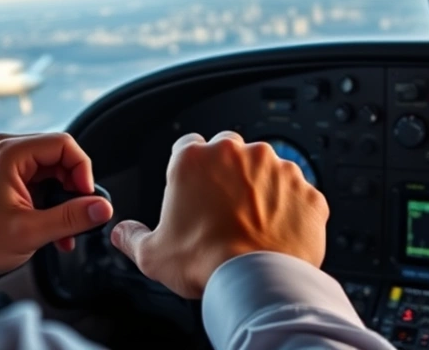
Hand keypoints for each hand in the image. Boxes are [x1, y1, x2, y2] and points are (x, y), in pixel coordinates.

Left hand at [0, 133, 113, 288]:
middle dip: (75, 187)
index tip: (88, 197)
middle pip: (60, 156)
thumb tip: (102, 208)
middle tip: (80, 214)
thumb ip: (71, 218)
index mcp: (8, 153)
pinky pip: (41, 179)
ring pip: (53, 170)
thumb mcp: (31, 232)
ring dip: (65, 198)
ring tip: (67, 228)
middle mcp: (6, 150)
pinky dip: (52, 201)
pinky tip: (56, 227)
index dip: (82, 169)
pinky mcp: (7, 175)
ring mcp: (5, 162)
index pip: (63, 144)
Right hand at [110, 131, 328, 298]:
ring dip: (261, 189)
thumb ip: (132, 237)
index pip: (187, 146)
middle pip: (229, 150)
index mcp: (193, 160)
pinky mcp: (306, 191)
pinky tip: (278, 232)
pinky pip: (298, 194)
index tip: (194, 188)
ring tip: (253, 224)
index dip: (189, 169)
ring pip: (267, 169)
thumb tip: (122, 233)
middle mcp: (237, 153)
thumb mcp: (152, 254)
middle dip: (227, 172)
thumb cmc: (205, 263)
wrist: (257, 282)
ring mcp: (277, 169)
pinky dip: (290, 209)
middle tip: (223, 207)